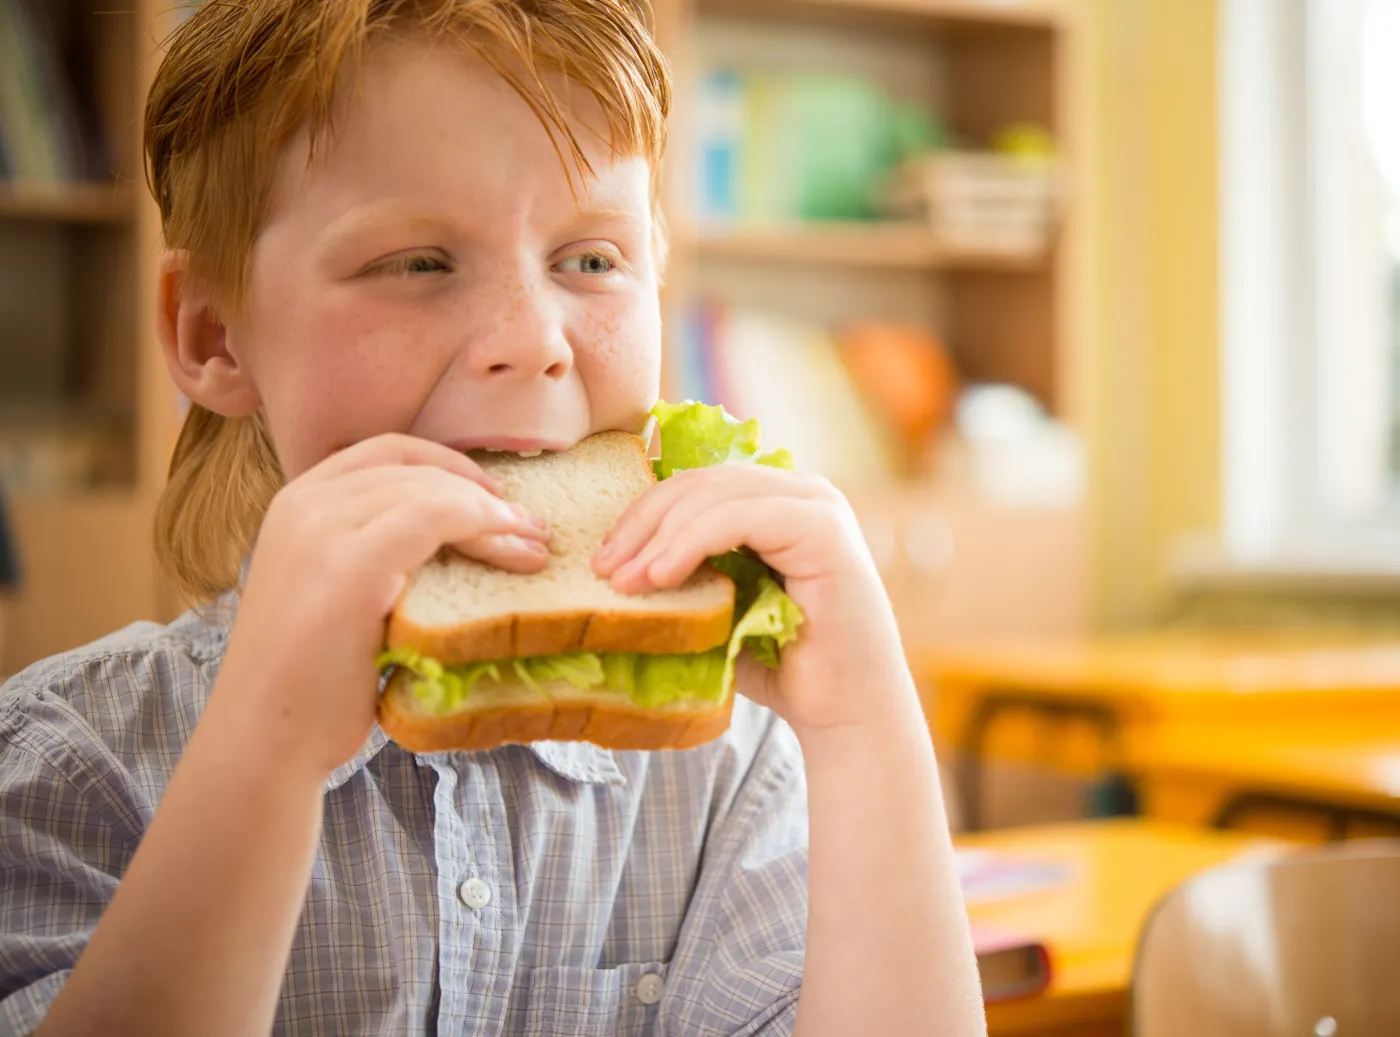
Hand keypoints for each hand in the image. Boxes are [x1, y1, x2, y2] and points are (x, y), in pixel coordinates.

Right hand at [213, 434, 550, 775]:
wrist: (264, 736)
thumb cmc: (309, 678)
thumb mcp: (334, 590)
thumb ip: (371, 549)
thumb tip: (454, 538)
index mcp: (297, 501)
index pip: (388, 451)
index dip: (450, 465)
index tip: (495, 496)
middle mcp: (304, 502)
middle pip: (415, 468)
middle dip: (482, 492)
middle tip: (532, 528)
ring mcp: (323, 528)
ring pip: (432, 490)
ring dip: (494, 514)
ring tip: (534, 548)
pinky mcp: (350, 564)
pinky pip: (436, 516)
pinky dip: (483, 525)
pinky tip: (512, 550)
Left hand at [593, 465, 915, 735]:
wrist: (848, 716)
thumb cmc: (784, 669)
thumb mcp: (721, 608)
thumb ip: (688, 572)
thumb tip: (614, 559)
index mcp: (779, 502)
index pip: (698, 484)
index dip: (644, 512)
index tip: (604, 558)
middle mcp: (803, 493)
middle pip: (702, 481)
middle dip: (643, 521)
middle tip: (603, 567)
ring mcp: (818, 507)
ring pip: (717, 494)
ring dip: (660, 535)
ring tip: (624, 579)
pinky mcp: (825, 531)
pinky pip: (743, 517)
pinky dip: (693, 541)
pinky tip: (661, 575)